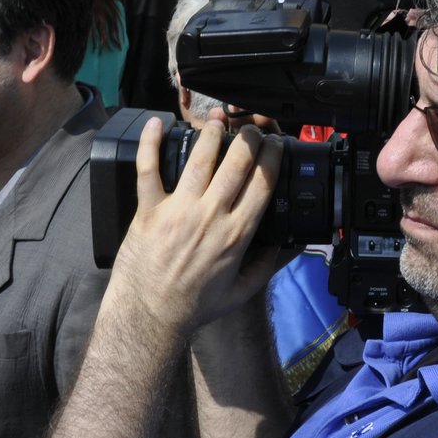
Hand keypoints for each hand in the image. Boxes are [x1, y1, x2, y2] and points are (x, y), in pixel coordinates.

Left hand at [110, 117, 283, 337]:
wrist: (150, 317)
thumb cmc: (194, 306)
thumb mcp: (242, 292)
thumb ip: (268, 265)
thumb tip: (290, 244)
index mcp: (237, 235)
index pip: (263, 183)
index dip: (272, 157)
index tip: (275, 145)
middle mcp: (210, 217)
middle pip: (236, 163)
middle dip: (248, 137)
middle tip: (250, 129)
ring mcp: (178, 211)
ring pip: (199, 159)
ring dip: (211, 133)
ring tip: (218, 120)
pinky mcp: (148, 211)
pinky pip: (148, 169)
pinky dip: (151, 143)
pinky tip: (157, 123)